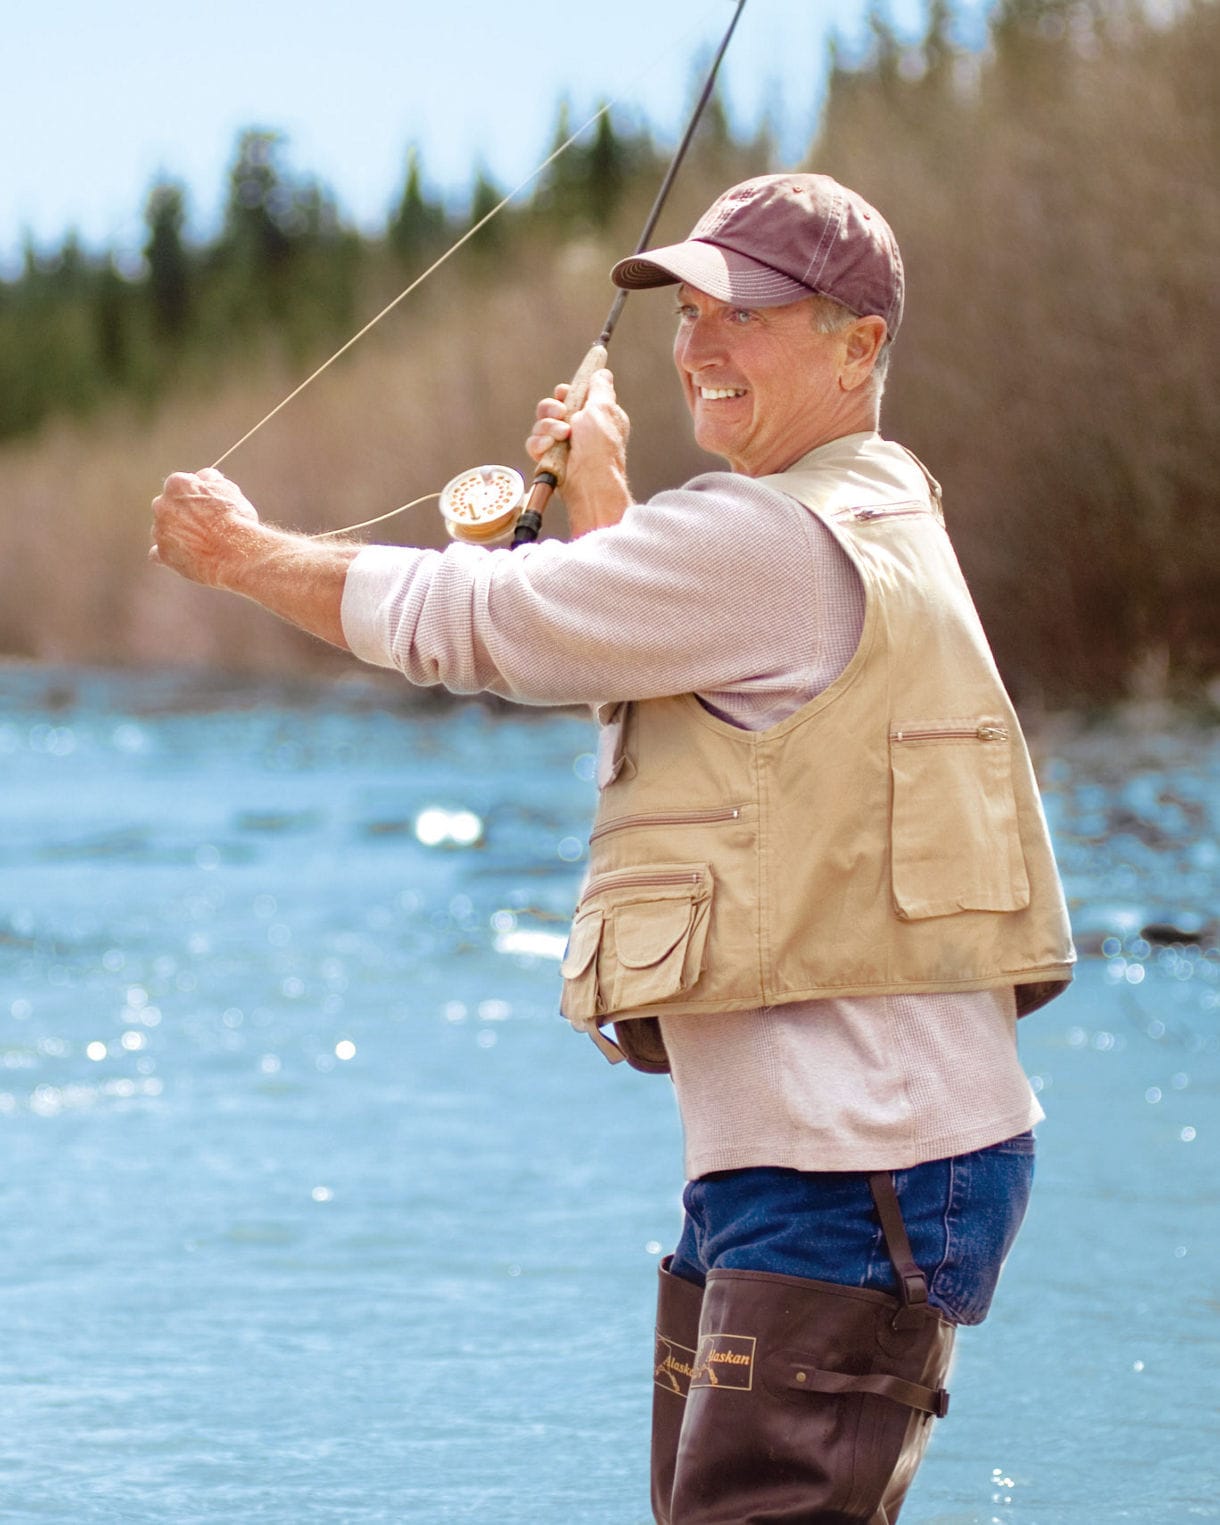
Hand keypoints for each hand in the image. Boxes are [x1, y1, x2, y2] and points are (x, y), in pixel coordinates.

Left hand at [150, 467, 262, 587]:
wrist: (236, 554)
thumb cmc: (235, 520)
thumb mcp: (229, 489)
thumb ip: (211, 479)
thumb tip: (204, 476)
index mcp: (177, 484)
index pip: (182, 485)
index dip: (197, 496)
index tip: (209, 506)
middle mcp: (162, 504)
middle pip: (168, 506)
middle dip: (183, 513)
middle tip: (206, 525)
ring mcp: (160, 530)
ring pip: (164, 528)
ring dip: (177, 533)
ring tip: (202, 543)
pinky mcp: (162, 554)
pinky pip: (158, 552)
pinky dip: (170, 553)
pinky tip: (186, 555)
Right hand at [525, 369, 631, 536]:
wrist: (590, 482)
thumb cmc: (601, 447)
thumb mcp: (605, 409)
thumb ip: (600, 388)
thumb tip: (602, 373)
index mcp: (594, 416)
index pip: (573, 396)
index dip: (566, 392)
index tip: (565, 393)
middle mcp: (577, 429)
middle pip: (550, 407)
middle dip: (552, 408)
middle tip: (561, 413)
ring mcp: (561, 445)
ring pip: (540, 424)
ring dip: (548, 426)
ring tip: (562, 436)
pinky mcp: (548, 458)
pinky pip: (533, 443)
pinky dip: (539, 443)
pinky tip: (549, 447)